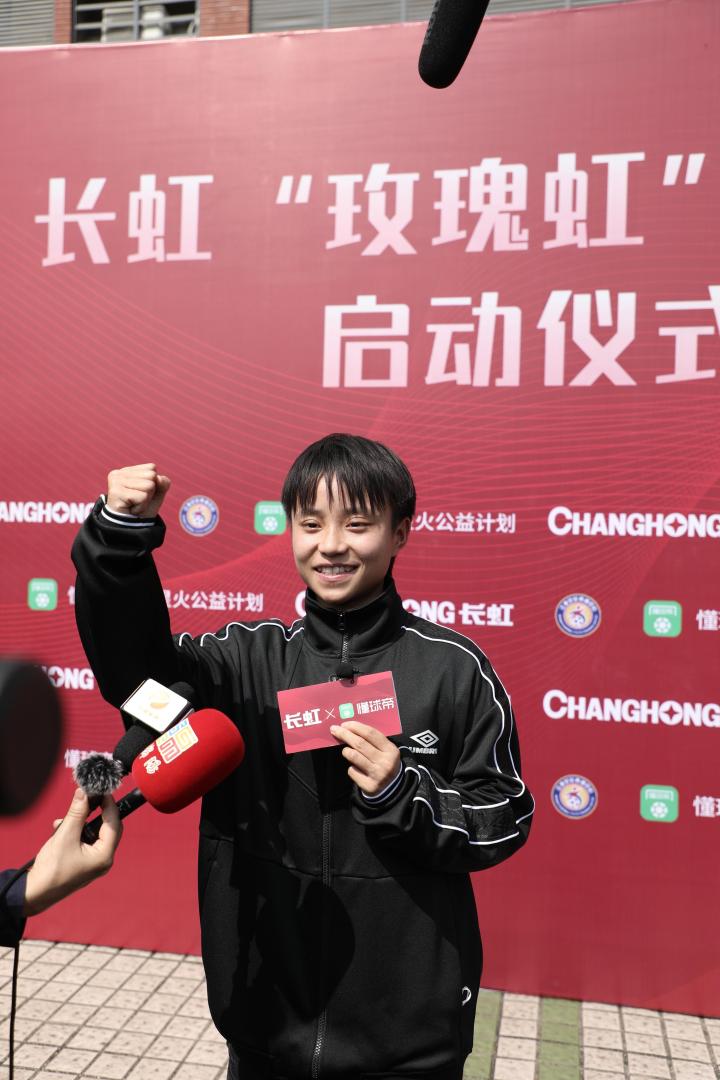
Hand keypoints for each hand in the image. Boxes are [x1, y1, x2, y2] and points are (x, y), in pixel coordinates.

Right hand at [23, 789, 122, 916]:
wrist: (34, 893)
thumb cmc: (51, 868)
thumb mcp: (65, 835)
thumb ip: (77, 812)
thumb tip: (84, 792)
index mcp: (104, 856)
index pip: (113, 823)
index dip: (109, 804)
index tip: (102, 790)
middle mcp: (103, 860)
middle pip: (107, 828)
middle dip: (95, 813)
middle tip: (87, 799)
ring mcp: (94, 863)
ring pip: (94, 834)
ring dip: (80, 823)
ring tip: (62, 821)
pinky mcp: (84, 863)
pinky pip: (86, 842)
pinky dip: (75, 833)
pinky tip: (59, 829)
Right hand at [106, 463, 170, 516]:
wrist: (130, 529)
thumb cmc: (143, 510)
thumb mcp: (157, 493)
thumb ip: (163, 482)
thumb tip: (157, 478)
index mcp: (127, 471)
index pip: (152, 468)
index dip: (153, 485)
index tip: (140, 495)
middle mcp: (119, 473)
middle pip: (151, 476)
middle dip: (149, 493)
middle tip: (137, 501)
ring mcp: (116, 482)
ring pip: (149, 486)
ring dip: (145, 500)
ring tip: (134, 505)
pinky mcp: (116, 492)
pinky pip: (142, 497)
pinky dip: (141, 506)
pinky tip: (131, 509)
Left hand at [330, 721, 400, 797]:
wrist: (392, 788)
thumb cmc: (384, 763)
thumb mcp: (385, 751)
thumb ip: (372, 740)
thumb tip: (350, 728)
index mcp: (391, 750)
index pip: (371, 733)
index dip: (355, 727)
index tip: (344, 724)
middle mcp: (385, 762)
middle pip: (360, 743)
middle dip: (345, 734)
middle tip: (335, 730)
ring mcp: (378, 775)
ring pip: (354, 756)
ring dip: (346, 751)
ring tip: (346, 750)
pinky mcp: (369, 786)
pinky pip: (352, 771)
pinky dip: (351, 768)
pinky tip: (356, 768)